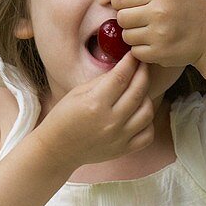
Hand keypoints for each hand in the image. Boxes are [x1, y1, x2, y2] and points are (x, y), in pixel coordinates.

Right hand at [35, 51, 154, 171]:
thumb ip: (103, 81)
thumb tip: (124, 69)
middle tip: (142, 66)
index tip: (133, 55)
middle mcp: (110, 121)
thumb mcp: (77, 93)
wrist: (58, 149)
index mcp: (95, 104)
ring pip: (147, 111)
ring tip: (139, 91)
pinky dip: (147, 122)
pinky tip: (138, 114)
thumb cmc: (64, 118)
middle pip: (138, 91)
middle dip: (143, 73)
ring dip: (146, 97)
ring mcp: (119, 137)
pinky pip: (147, 134)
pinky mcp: (123, 150)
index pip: (121, 77)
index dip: (130, 62)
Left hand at [110, 0, 205, 69]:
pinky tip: (155, 43)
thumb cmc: (191, 9)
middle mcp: (159, 13)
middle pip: (121, 18)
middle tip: (142, 20)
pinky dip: (141, 49)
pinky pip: (135, 52)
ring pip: (126, 36)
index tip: (129, 6)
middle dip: (127, 20)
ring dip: (134, 35)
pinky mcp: (159, 54)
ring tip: (150, 31)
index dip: (121, 3)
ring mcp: (159, 35)